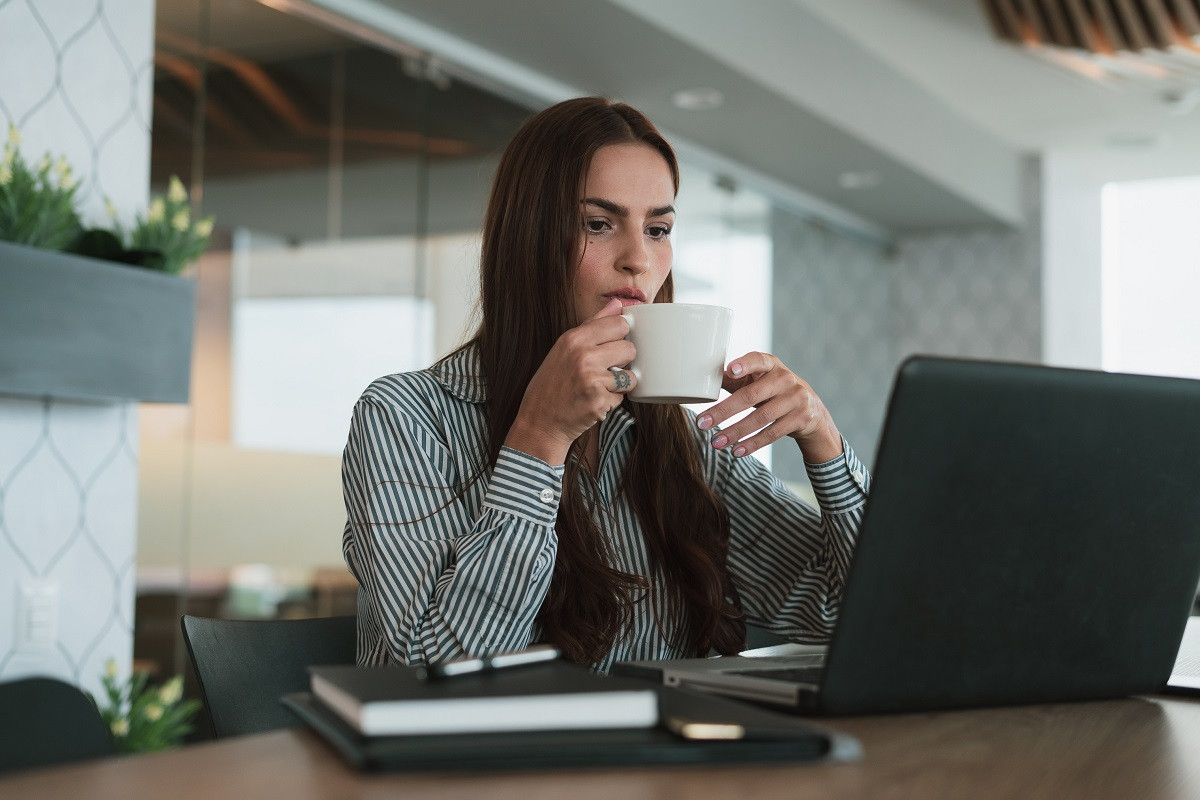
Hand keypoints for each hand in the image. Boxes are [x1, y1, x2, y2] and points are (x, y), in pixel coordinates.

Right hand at [504, 298, 637, 464]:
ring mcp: (593, 380)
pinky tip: (594, 401)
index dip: (621, 334)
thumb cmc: (552, 384)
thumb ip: (593, 325)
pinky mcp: (600, 402)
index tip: (613, 343)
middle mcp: (583, 356)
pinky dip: (612, 401)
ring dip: (620, 383)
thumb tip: (617, 304)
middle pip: (629, 348)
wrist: (540, 422)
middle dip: (623, 360)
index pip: (619, 323)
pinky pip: (622, 397)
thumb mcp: (564, 348)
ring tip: (600, 386)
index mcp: (574, 339)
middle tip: (605, 369)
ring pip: (630, 375)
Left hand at [695, 352, 842, 463]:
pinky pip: (772, 433)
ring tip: (716, 442)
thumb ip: (736, 380)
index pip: (758, 360)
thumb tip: (703, 382)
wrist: (813, 410)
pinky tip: (736, 451)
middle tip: (702, 423)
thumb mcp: (760, 381)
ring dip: (735, 432)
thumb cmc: (775, 392)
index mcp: (772, 365)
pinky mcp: (801, 418)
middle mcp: (786, 379)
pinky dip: (752, 444)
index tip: (730, 371)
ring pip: (761, 418)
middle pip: (751, 395)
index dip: (744, 365)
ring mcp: (796, 398)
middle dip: (724, 411)